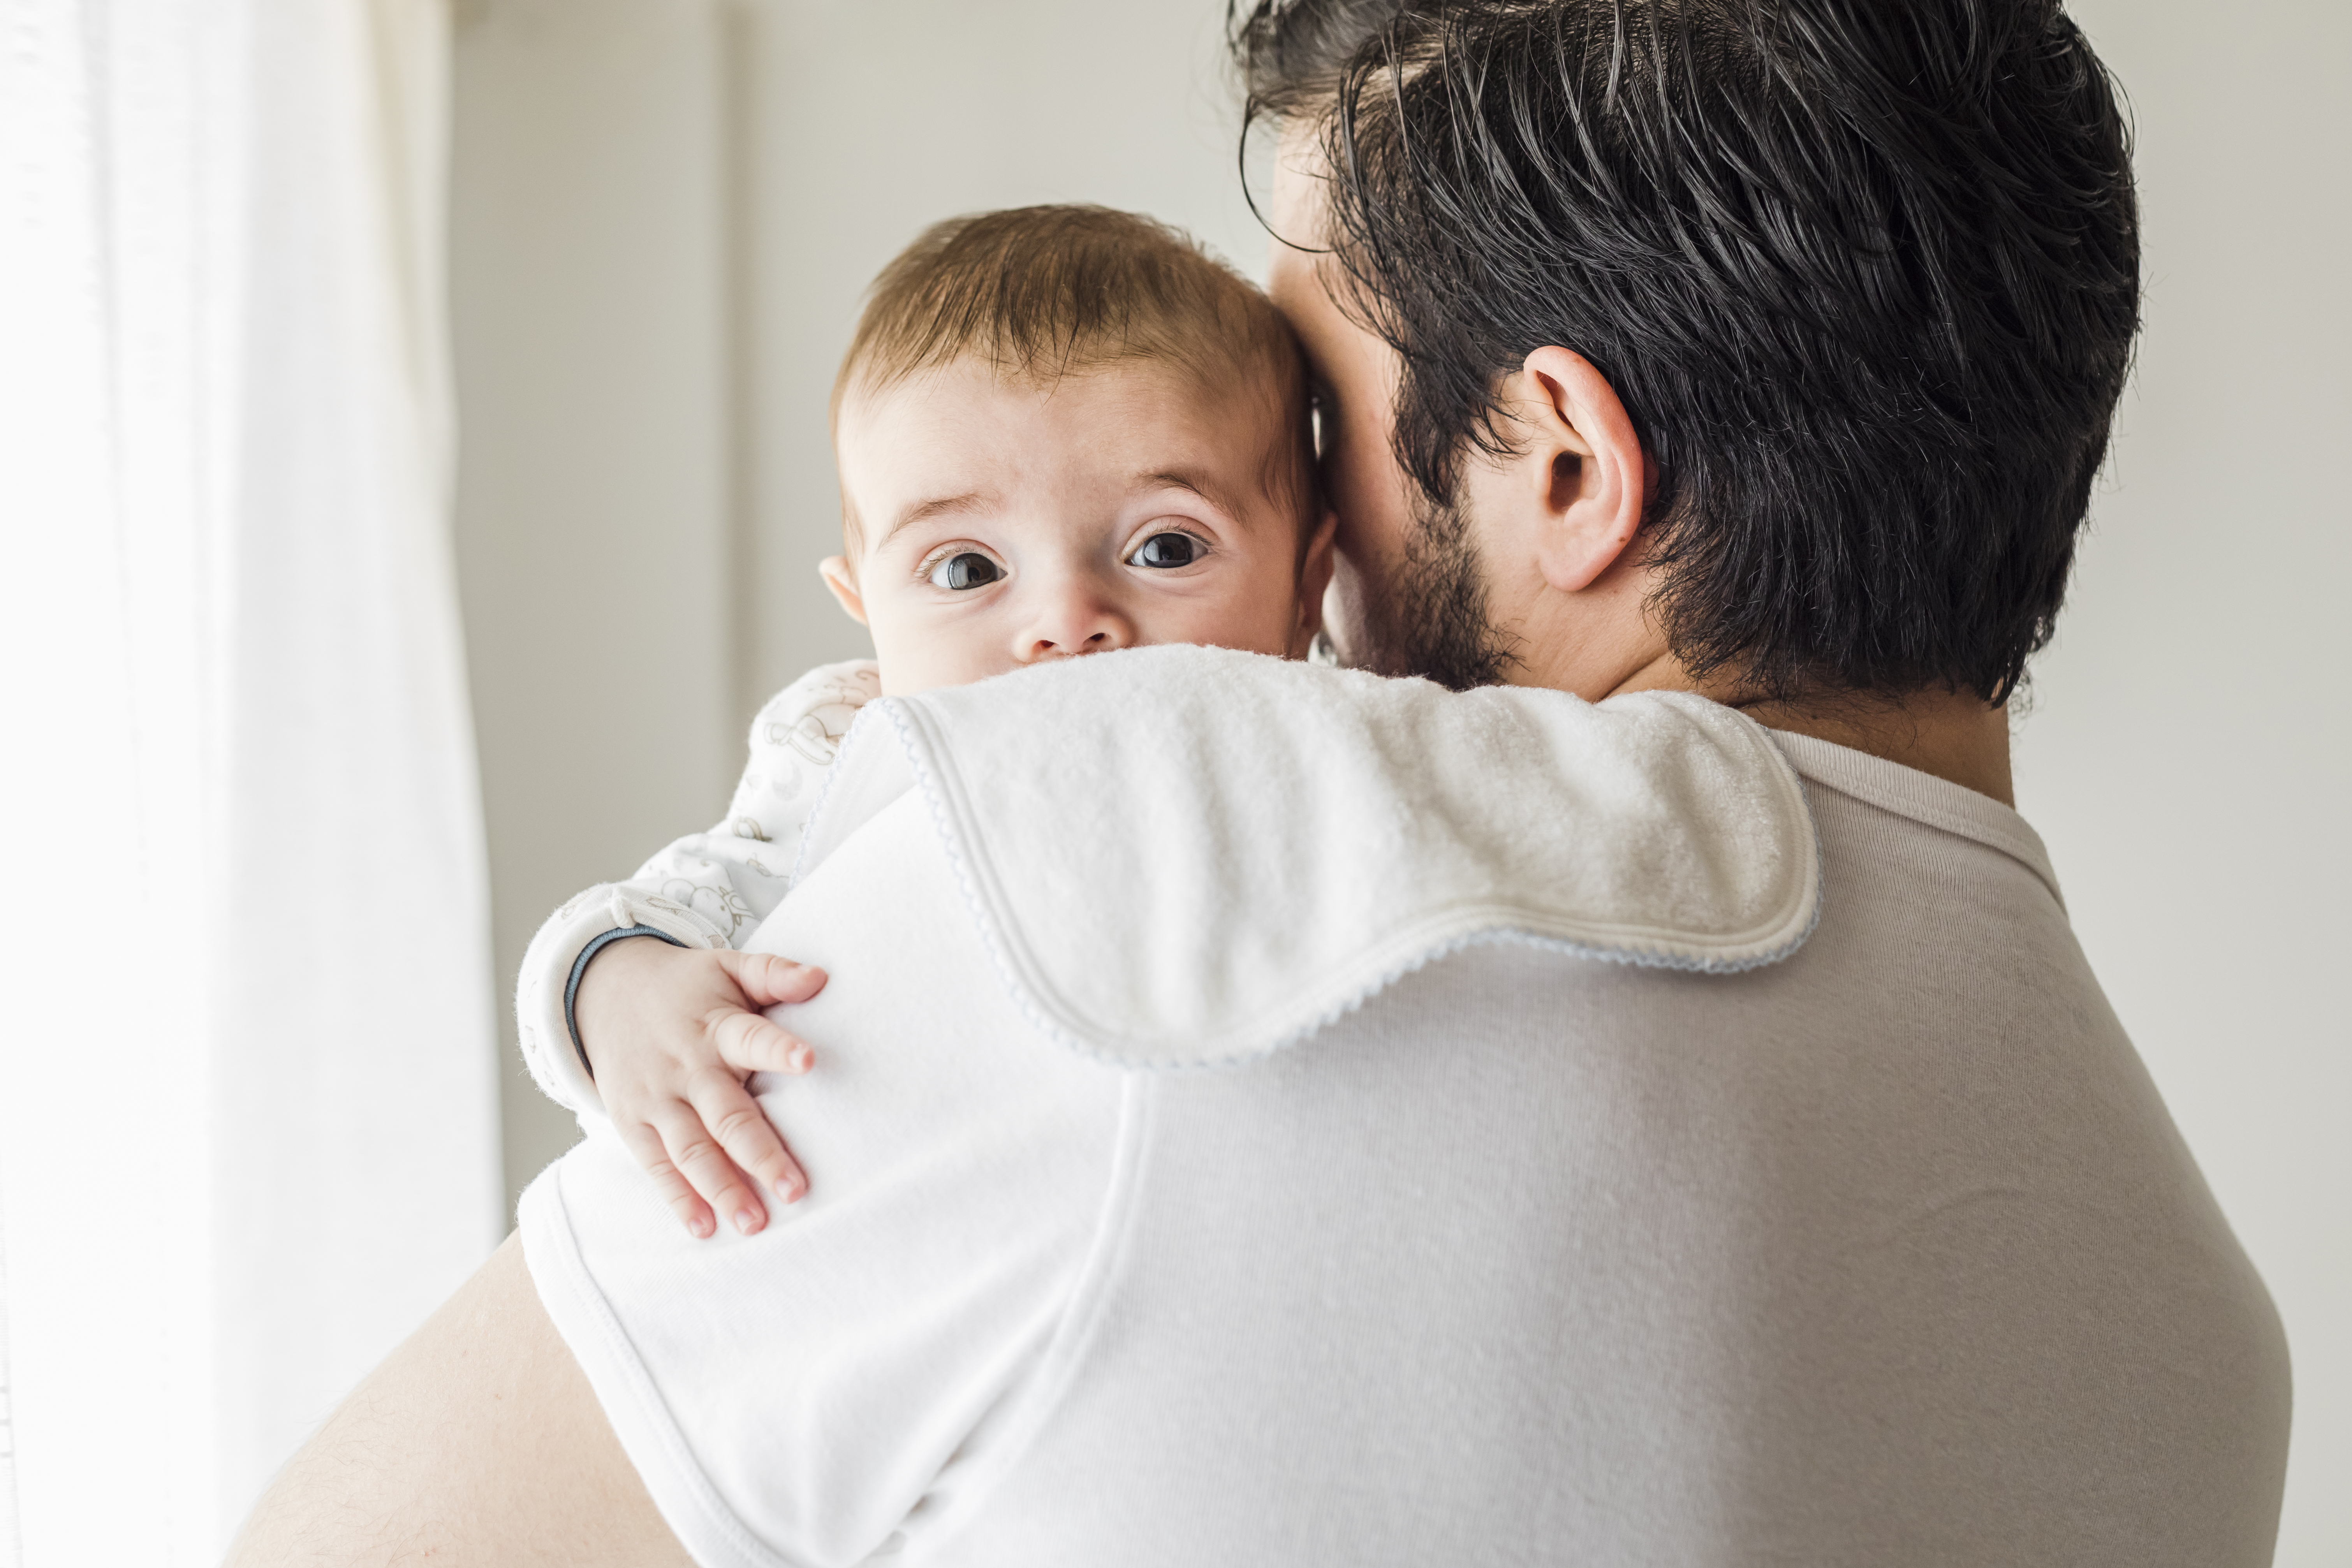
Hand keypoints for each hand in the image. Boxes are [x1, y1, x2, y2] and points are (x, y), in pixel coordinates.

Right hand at [572, 937, 828, 1238]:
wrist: (606, 994)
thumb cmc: (689, 988)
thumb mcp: (728, 967)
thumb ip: (773, 972)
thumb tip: (821, 977)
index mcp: (716, 1027)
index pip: (750, 1037)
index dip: (778, 1049)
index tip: (809, 1062)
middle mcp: (686, 1067)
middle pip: (724, 1114)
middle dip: (759, 1153)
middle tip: (794, 1189)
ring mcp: (656, 1099)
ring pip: (690, 1150)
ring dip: (722, 1188)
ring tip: (755, 1223)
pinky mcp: (632, 1123)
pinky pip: (656, 1166)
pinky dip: (678, 1198)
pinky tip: (704, 1228)